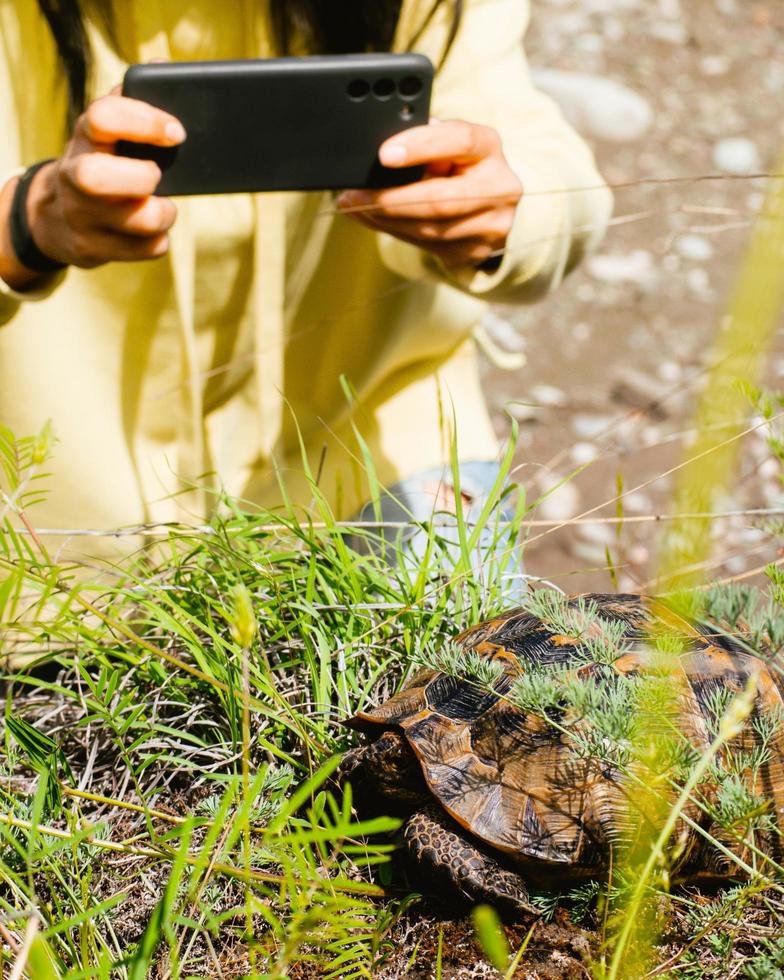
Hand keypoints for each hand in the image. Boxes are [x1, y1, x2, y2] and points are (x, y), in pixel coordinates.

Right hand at [2, 92, 184, 285]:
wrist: (61, 216)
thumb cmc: (102, 162)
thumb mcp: (108, 129)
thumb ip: (132, 100)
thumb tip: (163, 66)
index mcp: (86, 137)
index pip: (103, 117)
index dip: (144, 121)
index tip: (177, 132)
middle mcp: (77, 176)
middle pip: (96, 178)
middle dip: (141, 178)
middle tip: (157, 177)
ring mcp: (84, 217)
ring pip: (137, 220)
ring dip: (163, 214)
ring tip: (163, 206)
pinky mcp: (95, 249)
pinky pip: (146, 250)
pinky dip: (159, 241)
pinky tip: (152, 230)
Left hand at [337, 120, 521, 268]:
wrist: (490, 205)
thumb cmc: (458, 166)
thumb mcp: (447, 146)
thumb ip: (422, 145)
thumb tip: (377, 161)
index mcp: (489, 148)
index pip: (459, 141)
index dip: (421, 146)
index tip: (384, 155)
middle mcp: (500, 187)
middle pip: (441, 200)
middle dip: (392, 200)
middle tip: (355, 196)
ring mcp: (491, 226)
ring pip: (430, 229)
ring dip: (386, 220)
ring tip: (357, 206)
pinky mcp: (475, 251)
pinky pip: (427, 245)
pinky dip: (394, 231)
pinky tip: (373, 220)